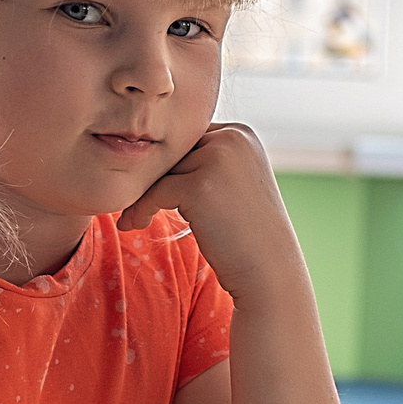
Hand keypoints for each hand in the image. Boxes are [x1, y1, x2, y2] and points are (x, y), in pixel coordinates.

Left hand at [118, 122, 302, 301]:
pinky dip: (139, 209)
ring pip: (161, 170)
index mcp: (241, 133)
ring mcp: (217, 159)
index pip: (189, 138)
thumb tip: (150, 150)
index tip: (153, 189)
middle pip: (173, 151)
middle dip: (155, 178)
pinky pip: (154, 192)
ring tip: (134, 217)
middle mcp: (232, 138)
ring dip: (143, 194)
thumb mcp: (232, 182)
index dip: (172, 165)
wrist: (270, 270)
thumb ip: (203, 160)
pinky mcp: (200, 186)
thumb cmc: (246, 232)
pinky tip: (133, 225)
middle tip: (137, 204)